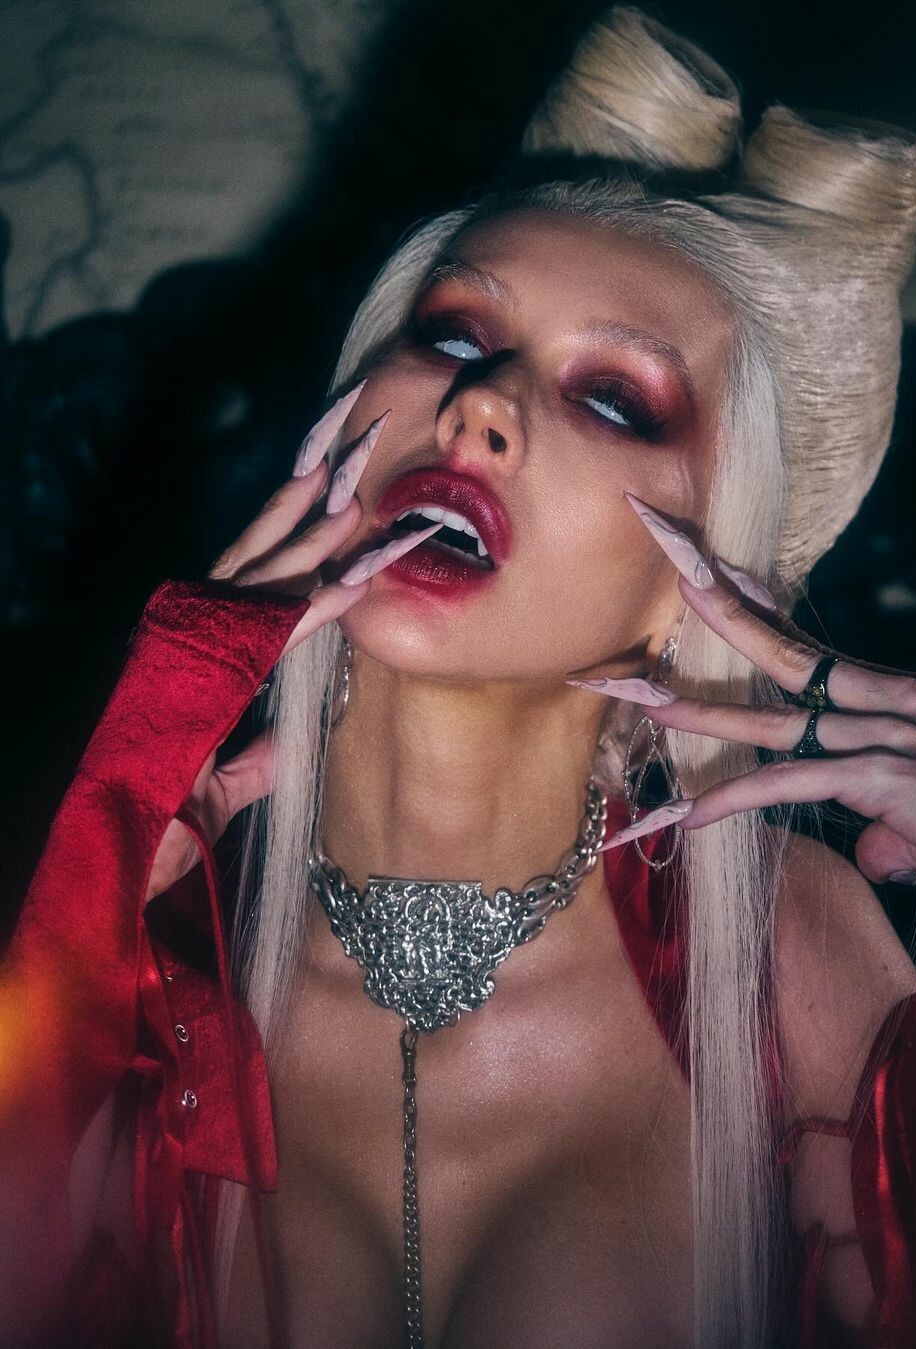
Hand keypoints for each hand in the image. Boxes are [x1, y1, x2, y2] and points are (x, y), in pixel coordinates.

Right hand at [144, 386, 437, 902]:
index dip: (289, 542)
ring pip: (256, 587)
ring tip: (352, 502)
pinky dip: (307, 613)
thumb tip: (280, 749)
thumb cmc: (146, 834)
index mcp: (189, 658)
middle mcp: (182, 643)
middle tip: (347, 460)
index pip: (248, 588)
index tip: (331, 502)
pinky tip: (346, 586)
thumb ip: (249, 765)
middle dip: (300, 512)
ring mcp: (182, 658)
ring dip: (308, 546)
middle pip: (252, 564)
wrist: (99, 863)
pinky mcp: (190, 686)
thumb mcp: (212, 796)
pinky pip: (262, 642)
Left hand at [578, 497, 915, 930]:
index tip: (714, 578)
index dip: (762, 613)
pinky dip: (736, 801)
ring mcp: (884, 733)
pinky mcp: (879, 777)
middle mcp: (892, 698)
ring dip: (705, 714)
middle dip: (724, 612)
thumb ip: (887, 815)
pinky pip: (789, 785)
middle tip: (674, 572)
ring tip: (648, 702)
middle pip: (789, 651)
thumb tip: (869, 841)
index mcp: (905, 692)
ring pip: (774, 720)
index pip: (818, 646)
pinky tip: (691, 815)